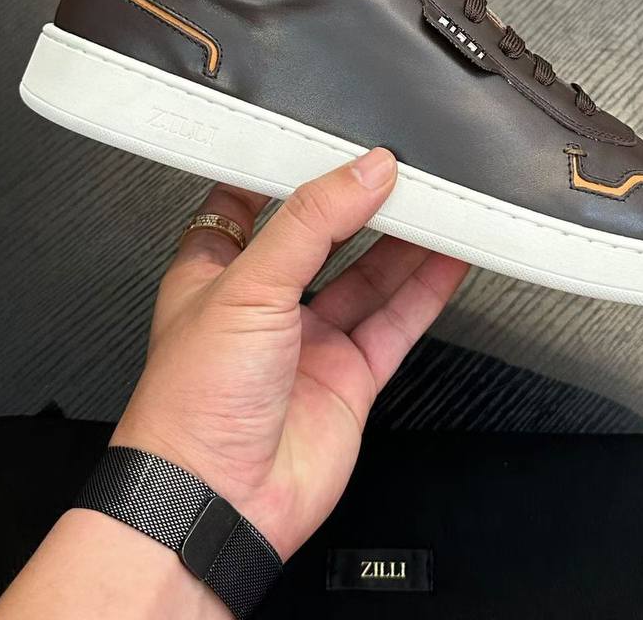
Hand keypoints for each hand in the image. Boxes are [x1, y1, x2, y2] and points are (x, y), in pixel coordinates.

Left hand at [111, 148, 468, 560]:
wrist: (214, 503)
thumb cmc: (191, 404)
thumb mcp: (246, 285)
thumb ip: (310, 221)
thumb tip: (364, 171)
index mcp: (216, 270)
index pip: (256, 200)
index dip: (294, 169)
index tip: (334, 138)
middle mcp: (264, 303)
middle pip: (325, 235)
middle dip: (362, 202)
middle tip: (404, 167)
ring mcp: (310, 340)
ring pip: (370, 276)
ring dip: (405, 239)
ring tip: (440, 199)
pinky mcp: (350, 376)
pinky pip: (397, 320)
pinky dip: (428, 288)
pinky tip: (451, 256)